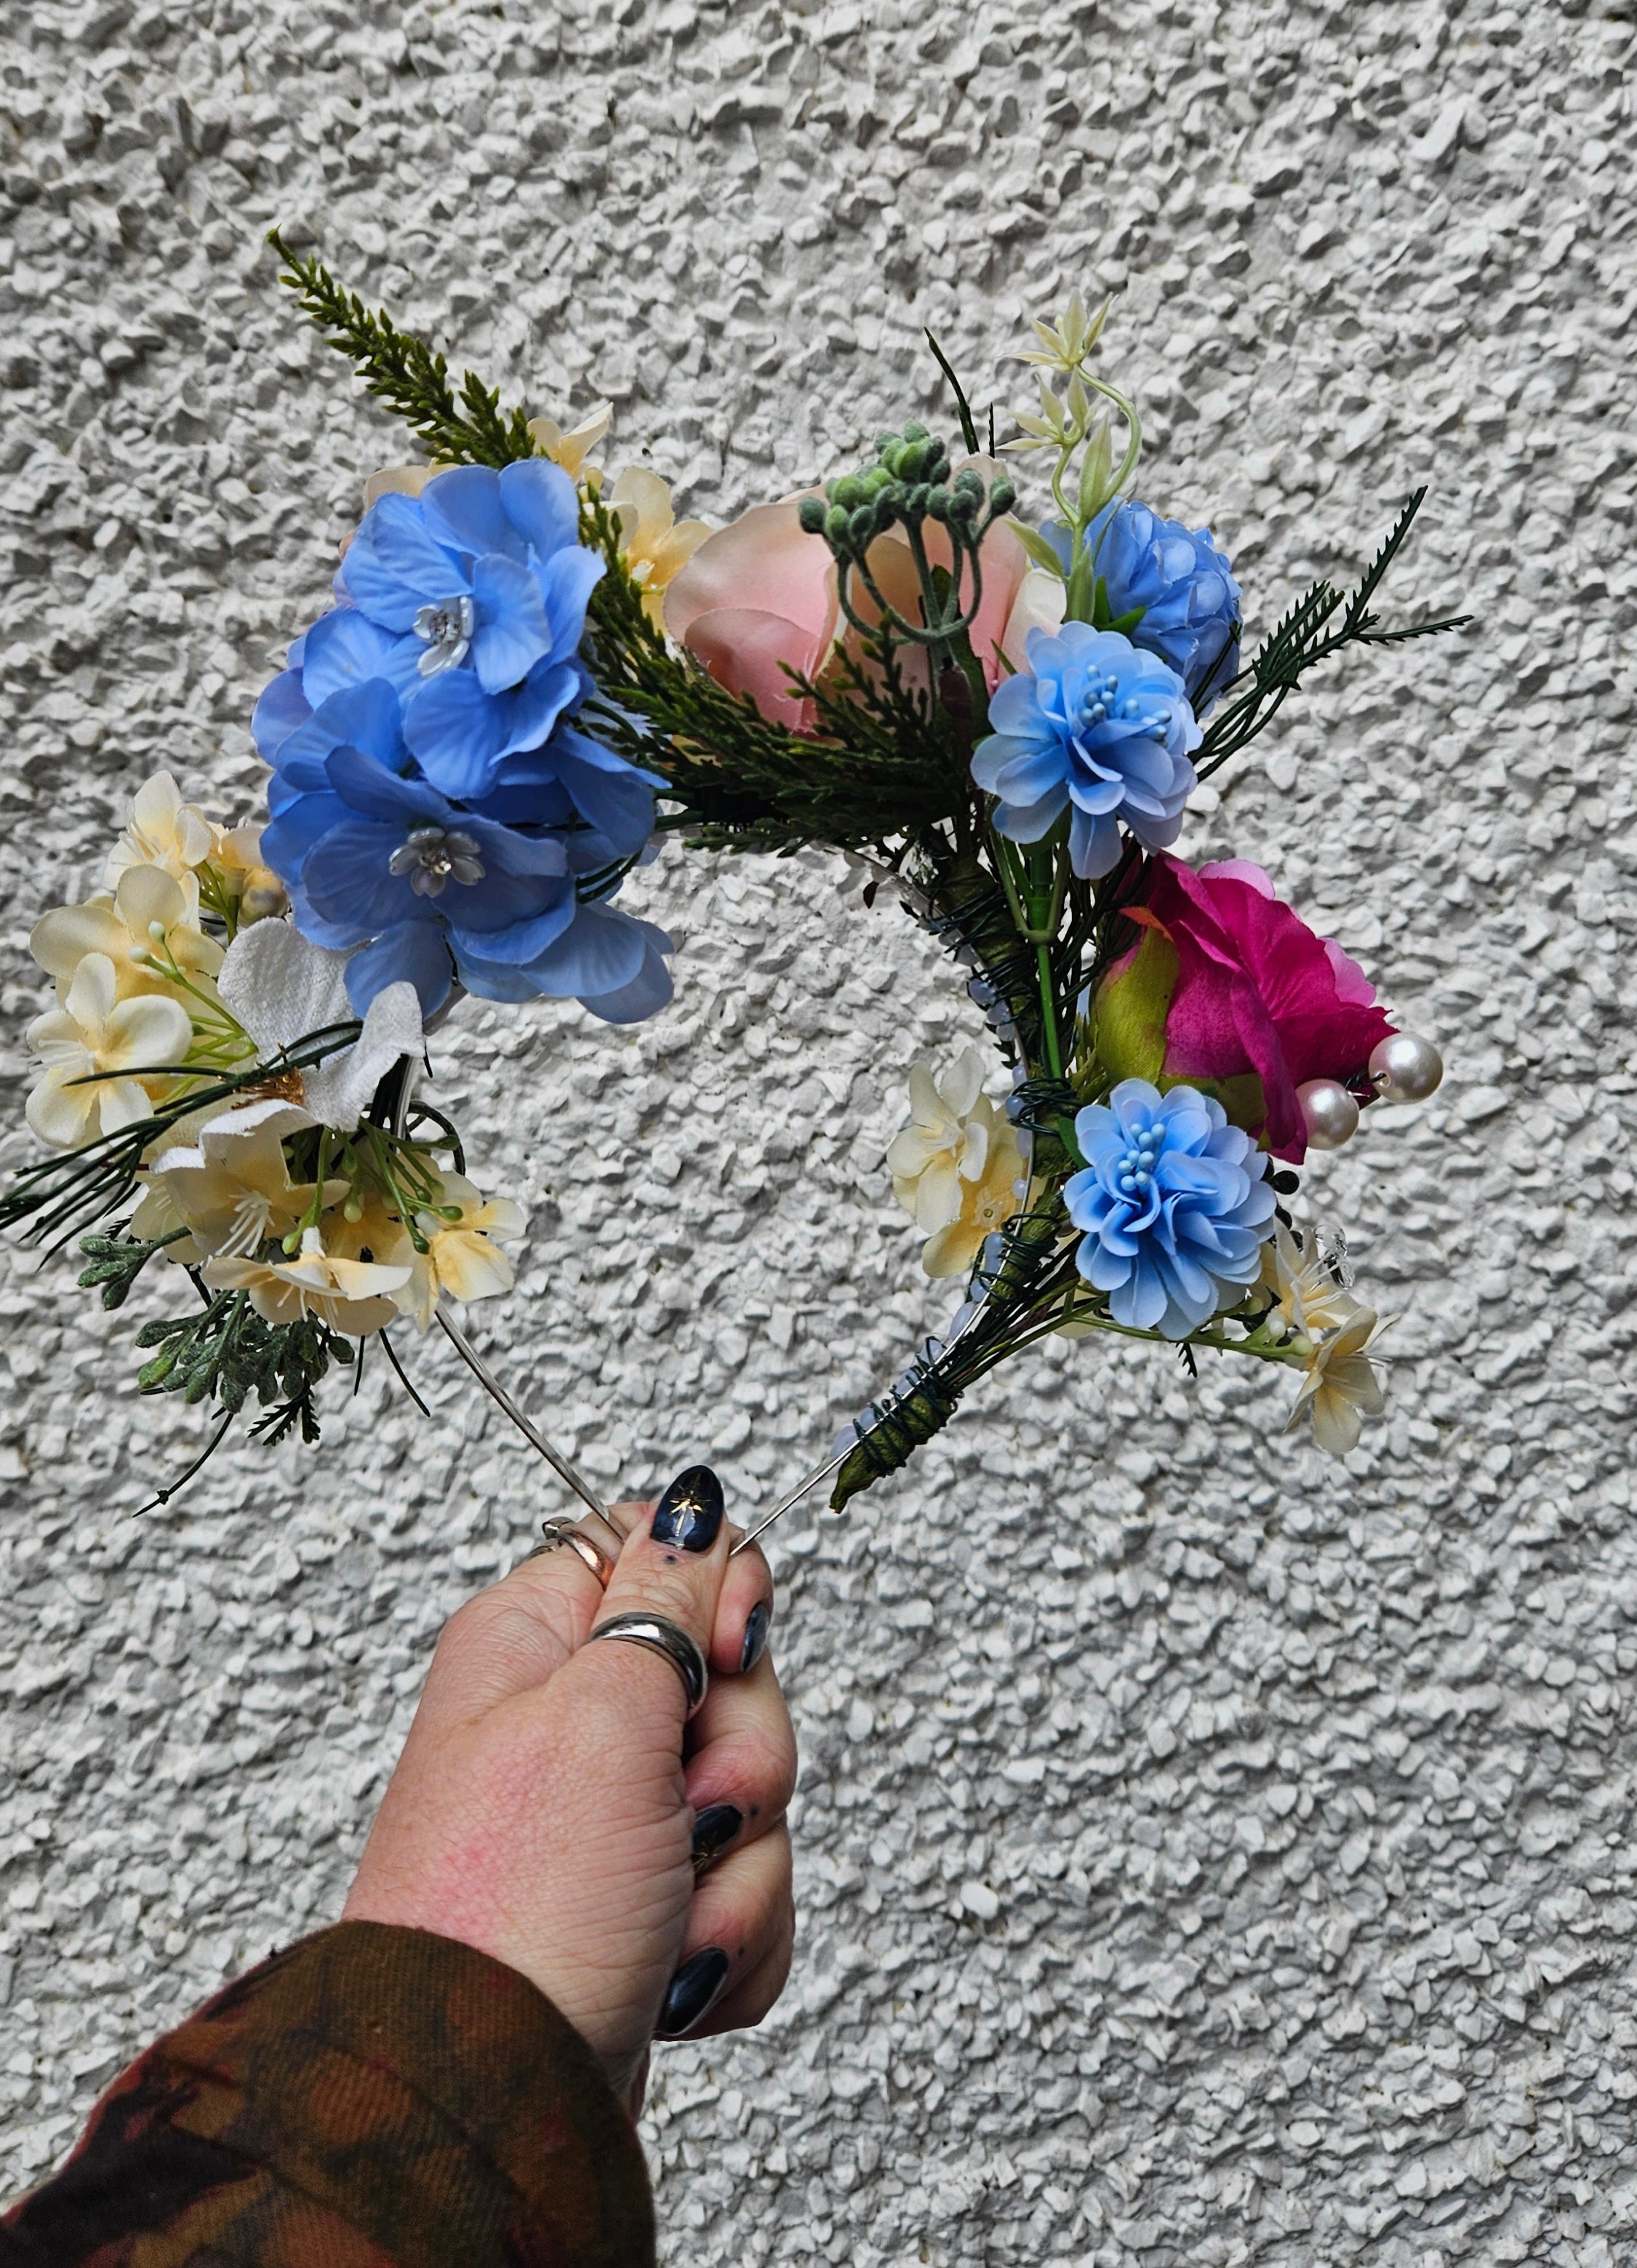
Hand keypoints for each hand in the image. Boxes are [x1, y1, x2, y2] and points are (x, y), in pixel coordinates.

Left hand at [343, 1468, 796, 2104]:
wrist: (486, 2102)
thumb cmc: (512, 1912)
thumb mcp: (598, 1716)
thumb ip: (666, 1599)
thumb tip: (692, 1497)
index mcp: (537, 1642)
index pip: (667, 1551)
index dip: (721, 1596)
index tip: (720, 1657)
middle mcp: (571, 1724)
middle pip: (735, 1683)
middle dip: (741, 1761)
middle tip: (682, 1806)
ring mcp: (611, 1825)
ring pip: (755, 1799)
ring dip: (736, 1871)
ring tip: (662, 1916)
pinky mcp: (646, 1912)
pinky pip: (749, 1893)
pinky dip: (729, 1942)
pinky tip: (671, 1975)